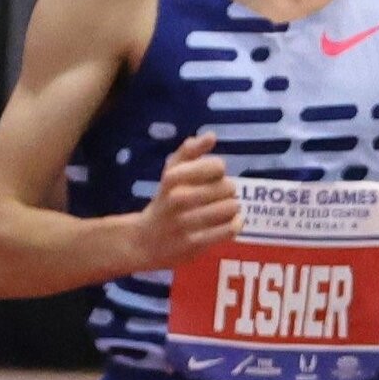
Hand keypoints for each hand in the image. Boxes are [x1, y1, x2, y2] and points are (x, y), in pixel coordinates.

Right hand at [124, 133, 239, 270]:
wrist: (145, 241)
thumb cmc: (165, 201)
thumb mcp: (171, 172)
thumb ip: (190, 151)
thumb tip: (211, 135)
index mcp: (173, 177)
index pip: (217, 166)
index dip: (217, 171)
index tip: (208, 177)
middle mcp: (178, 198)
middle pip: (228, 187)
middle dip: (226, 191)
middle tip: (215, 197)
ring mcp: (186, 222)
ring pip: (231, 208)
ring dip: (231, 209)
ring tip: (221, 210)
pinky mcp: (194, 243)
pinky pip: (229, 230)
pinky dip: (234, 225)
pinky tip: (228, 224)